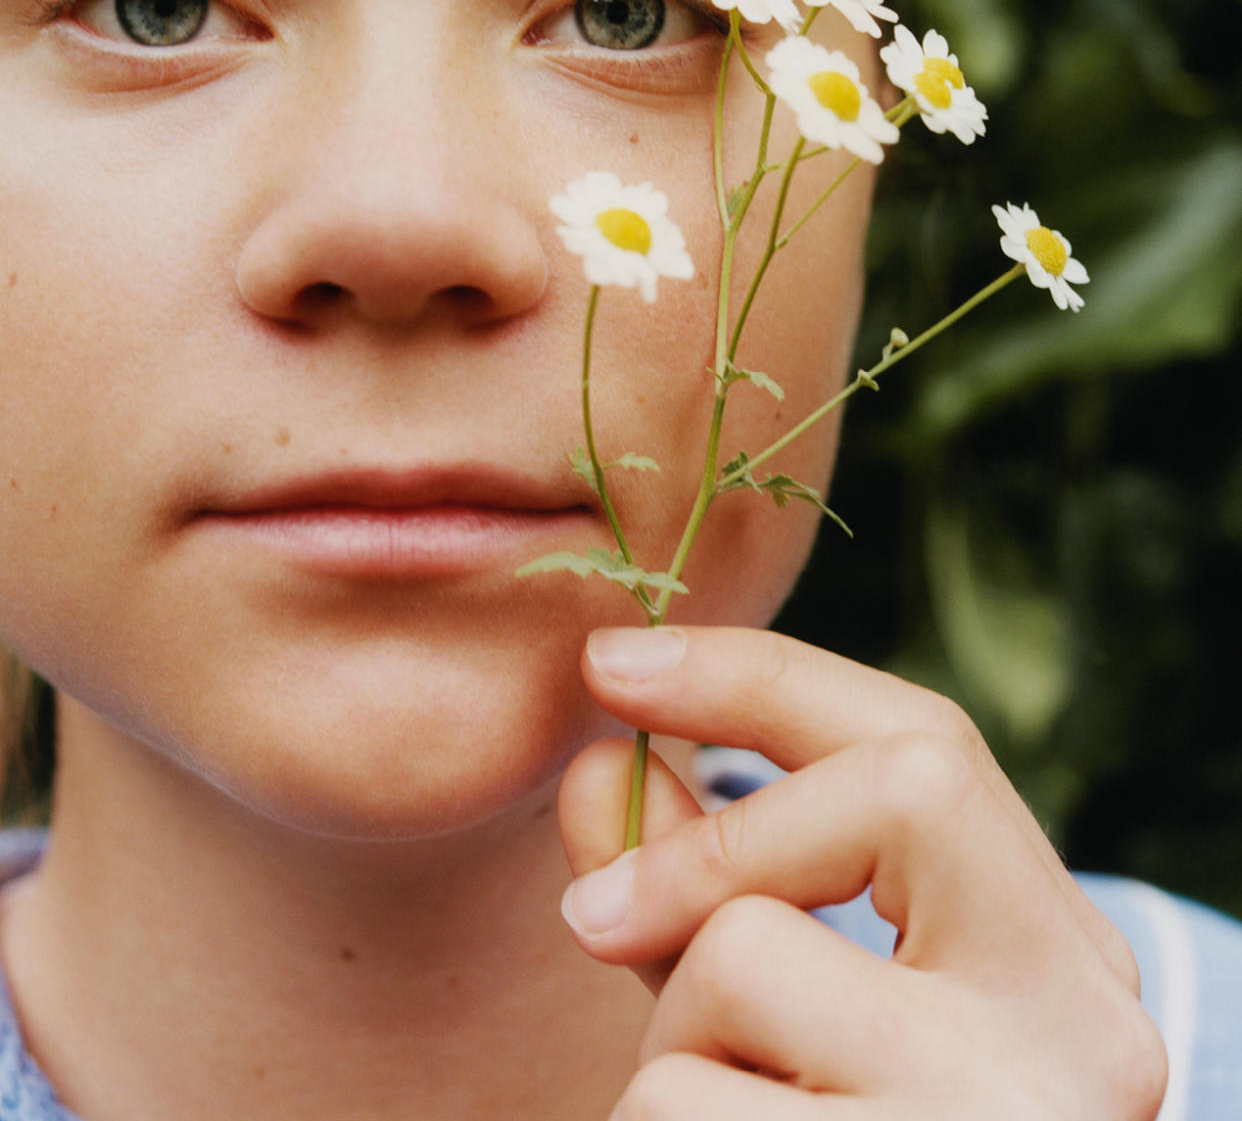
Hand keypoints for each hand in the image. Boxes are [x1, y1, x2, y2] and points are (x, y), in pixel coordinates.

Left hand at [557, 625, 1166, 1118]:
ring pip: (742, 961)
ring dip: (675, 1042)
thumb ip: (699, 886)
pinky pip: (686, 1102)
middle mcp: (1079, 1028)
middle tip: (593, 922)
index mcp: (1059, 958)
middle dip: (708, 845)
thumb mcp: (783, 1014)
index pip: (930, 745)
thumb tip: (602, 762)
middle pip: (877, 798)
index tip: (610, 661)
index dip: (759, 677)